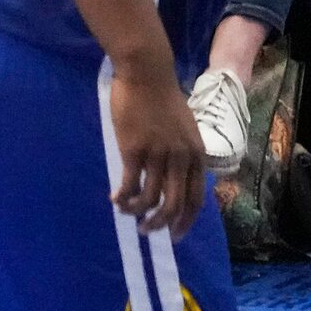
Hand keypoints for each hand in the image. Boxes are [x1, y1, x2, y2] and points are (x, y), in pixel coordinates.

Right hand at [106, 56, 205, 236]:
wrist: (146, 75)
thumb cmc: (162, 99)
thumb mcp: (183, 129)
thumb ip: (182, 152)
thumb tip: (171, 176)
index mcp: (196, 154)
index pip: (196, 198)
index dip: (185, 221)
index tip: (174, 234)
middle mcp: (181, 159)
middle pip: (174, 204)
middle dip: (160, 224)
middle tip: (147, 231)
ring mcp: (158, 155)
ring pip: (150, 199)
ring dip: (137, 212)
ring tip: (126, 213)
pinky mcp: (134, 151)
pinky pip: (129, 185)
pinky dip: (122, 197)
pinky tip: (114, 199)